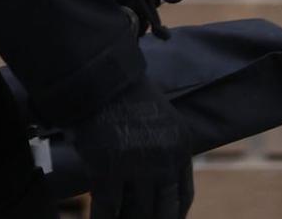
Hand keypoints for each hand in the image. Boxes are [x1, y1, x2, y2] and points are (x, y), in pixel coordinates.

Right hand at [73, 81, 193, 218]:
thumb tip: (154, 189)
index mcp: (181, 147)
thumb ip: (162, 152)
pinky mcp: (109, 170)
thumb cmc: (123, 97)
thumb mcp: (158, 122)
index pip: (183, 196)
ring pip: (138, 214)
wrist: (98, 77)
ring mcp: (138, 167)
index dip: (174, 216)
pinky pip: (108, 210)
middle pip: (163, 211)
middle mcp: (166, 160)